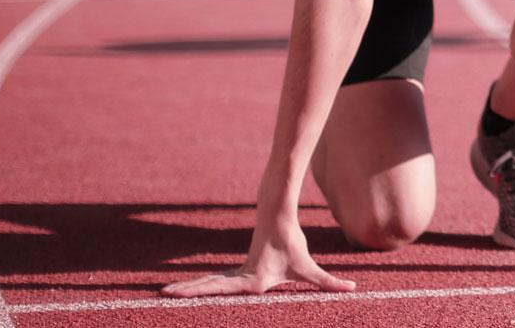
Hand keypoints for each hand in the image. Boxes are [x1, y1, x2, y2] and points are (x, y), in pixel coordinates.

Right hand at [161, 217, 355, 297]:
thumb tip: (351, 288)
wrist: (279, 219)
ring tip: (164, 294)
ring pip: (208, 283)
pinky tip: (185, 292)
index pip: (225, 288)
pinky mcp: (236, 271)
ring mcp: (236, 272)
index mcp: (252, 279)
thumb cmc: (293, 245)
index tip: (186, 293)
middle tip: (163, 294)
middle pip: (209, 286)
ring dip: (188, 289)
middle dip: (187, 291)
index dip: (206, 291)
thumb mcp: (310, 269)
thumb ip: (328, 282)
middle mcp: (240, 277)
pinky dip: (199, 287)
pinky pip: (214, 282)